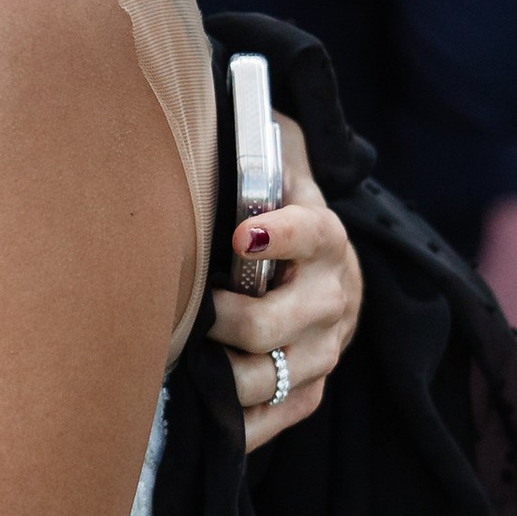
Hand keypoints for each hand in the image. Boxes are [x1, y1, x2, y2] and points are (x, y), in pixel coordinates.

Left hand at [206, 118, 359, 450]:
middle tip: (193, 312)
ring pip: (268, 378)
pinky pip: (276, 417)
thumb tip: (211, 95)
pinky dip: (238, 421)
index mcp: (324, 235)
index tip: (241, 234)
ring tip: (182, 360)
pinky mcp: (312, 385)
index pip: (310, 232)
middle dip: (228, 322)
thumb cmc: (271, 205)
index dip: (280, 234)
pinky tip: (202, 409)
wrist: (319, 265)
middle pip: (274, 325)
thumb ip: (253, 138)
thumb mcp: (271, 162)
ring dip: (220, 376)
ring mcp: (325, 348)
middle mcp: (333, 296)